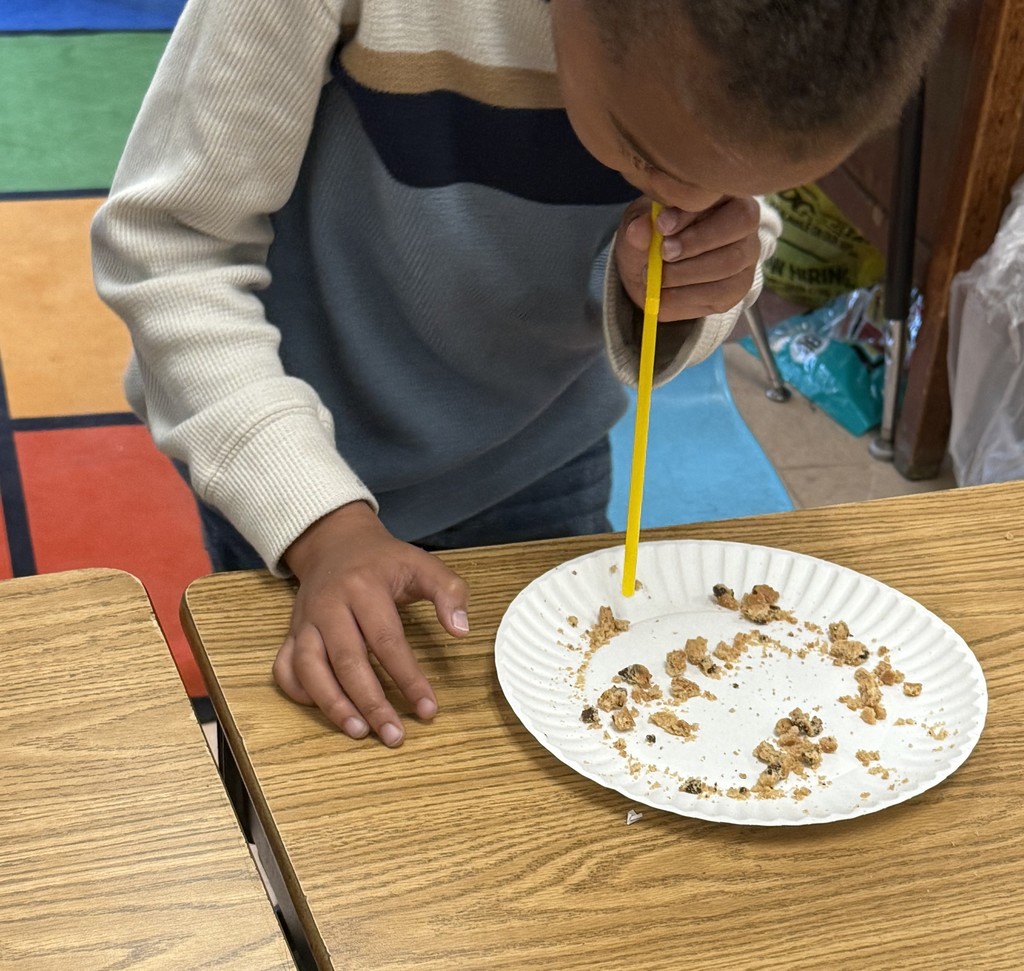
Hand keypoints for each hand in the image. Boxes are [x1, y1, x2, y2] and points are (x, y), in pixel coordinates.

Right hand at [273, 501, 469, 745]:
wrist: (335, 541)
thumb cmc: (383, 560)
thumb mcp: (422, 563)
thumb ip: (449, 592)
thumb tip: (461, 630)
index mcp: (364, 587)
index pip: (387, 641)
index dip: (408, 678)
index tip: (428, 709)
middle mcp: (329, 605)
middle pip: (348, 660)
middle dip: (371, 702)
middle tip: (394, 735)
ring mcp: (305, 620)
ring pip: (310, 667)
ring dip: (332, 704)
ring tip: (359, 732)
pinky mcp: (291, 631)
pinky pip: (284, 667)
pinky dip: (298, 691)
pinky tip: (323, 710)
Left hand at [613, 195, 760, 320]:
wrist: (650, 271)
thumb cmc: (651, 236)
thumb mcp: (638, 226)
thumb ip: (638, 226)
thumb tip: (638, 229)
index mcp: (723, 191)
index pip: (723, 193)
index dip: (693, 211)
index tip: (661, 225)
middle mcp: (744, 219)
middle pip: (739, 224)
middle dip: (696, 241)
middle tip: (663, 254)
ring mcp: (746, 254)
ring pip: (729, 262)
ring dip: (687, 273)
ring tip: (656, 277)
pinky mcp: (738, 286)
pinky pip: (720, 293)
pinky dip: (685, 297)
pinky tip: (663, 295)